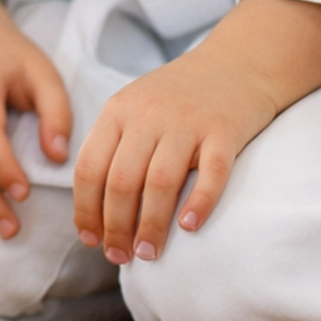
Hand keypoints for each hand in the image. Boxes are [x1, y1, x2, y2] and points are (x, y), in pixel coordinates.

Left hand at [72, 41, 272, 263]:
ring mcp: (188, 122)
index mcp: (118, 111)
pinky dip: (199, 201)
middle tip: (120, 257)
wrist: (235, 63)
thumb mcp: (134, 109)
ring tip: (149, 253)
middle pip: (121, 180)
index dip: (85, 209)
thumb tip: (94, 213)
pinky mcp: (224, 130)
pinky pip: (211, 171)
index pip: (89, 167)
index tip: (89, 240)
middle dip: (115, 227)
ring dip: (151, 224)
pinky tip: (189, 226)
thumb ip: (113, 148)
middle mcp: (148, 115)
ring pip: (160, 181)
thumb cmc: (177, 97)